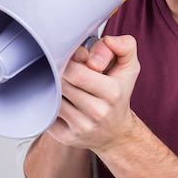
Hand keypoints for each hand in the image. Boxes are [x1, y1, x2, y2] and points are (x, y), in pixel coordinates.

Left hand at [47, 35, 139, 152]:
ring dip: (53, 88)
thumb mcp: (129, 68)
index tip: (70, 59)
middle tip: (62, 69)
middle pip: (62, 85)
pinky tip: (57, 100)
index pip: (76, 73)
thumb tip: (109, 40)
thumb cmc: (119, 94)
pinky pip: (48, 114)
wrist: (116, 132)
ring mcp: (81, 127)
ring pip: (53, 99)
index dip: (68, 62)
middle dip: (59, 73)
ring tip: (61, 83)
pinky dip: (49, 104)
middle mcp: (98, 112)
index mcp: (112, 92)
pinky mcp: (67, 137)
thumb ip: (125, 47)